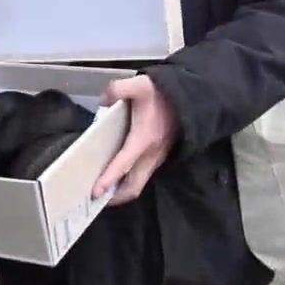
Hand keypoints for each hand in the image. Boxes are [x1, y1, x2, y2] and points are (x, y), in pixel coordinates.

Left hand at [92, 76, 178, 205]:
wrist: (191, 99)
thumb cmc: (163, 95)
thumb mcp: (140, 85)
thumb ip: (119, 89)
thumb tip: (103, 100)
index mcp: (144, 139)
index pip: (124, 163)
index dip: (109, 178)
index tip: (95, 192)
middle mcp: (150, 154)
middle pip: (133, 186)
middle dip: (115, 197)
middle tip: (94, 200)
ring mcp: (156, 159)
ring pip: (138, 183)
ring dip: (121, 191)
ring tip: (101, 192)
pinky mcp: (158, 158)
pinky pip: (141, 176)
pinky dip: (128, 182)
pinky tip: (115, 177)